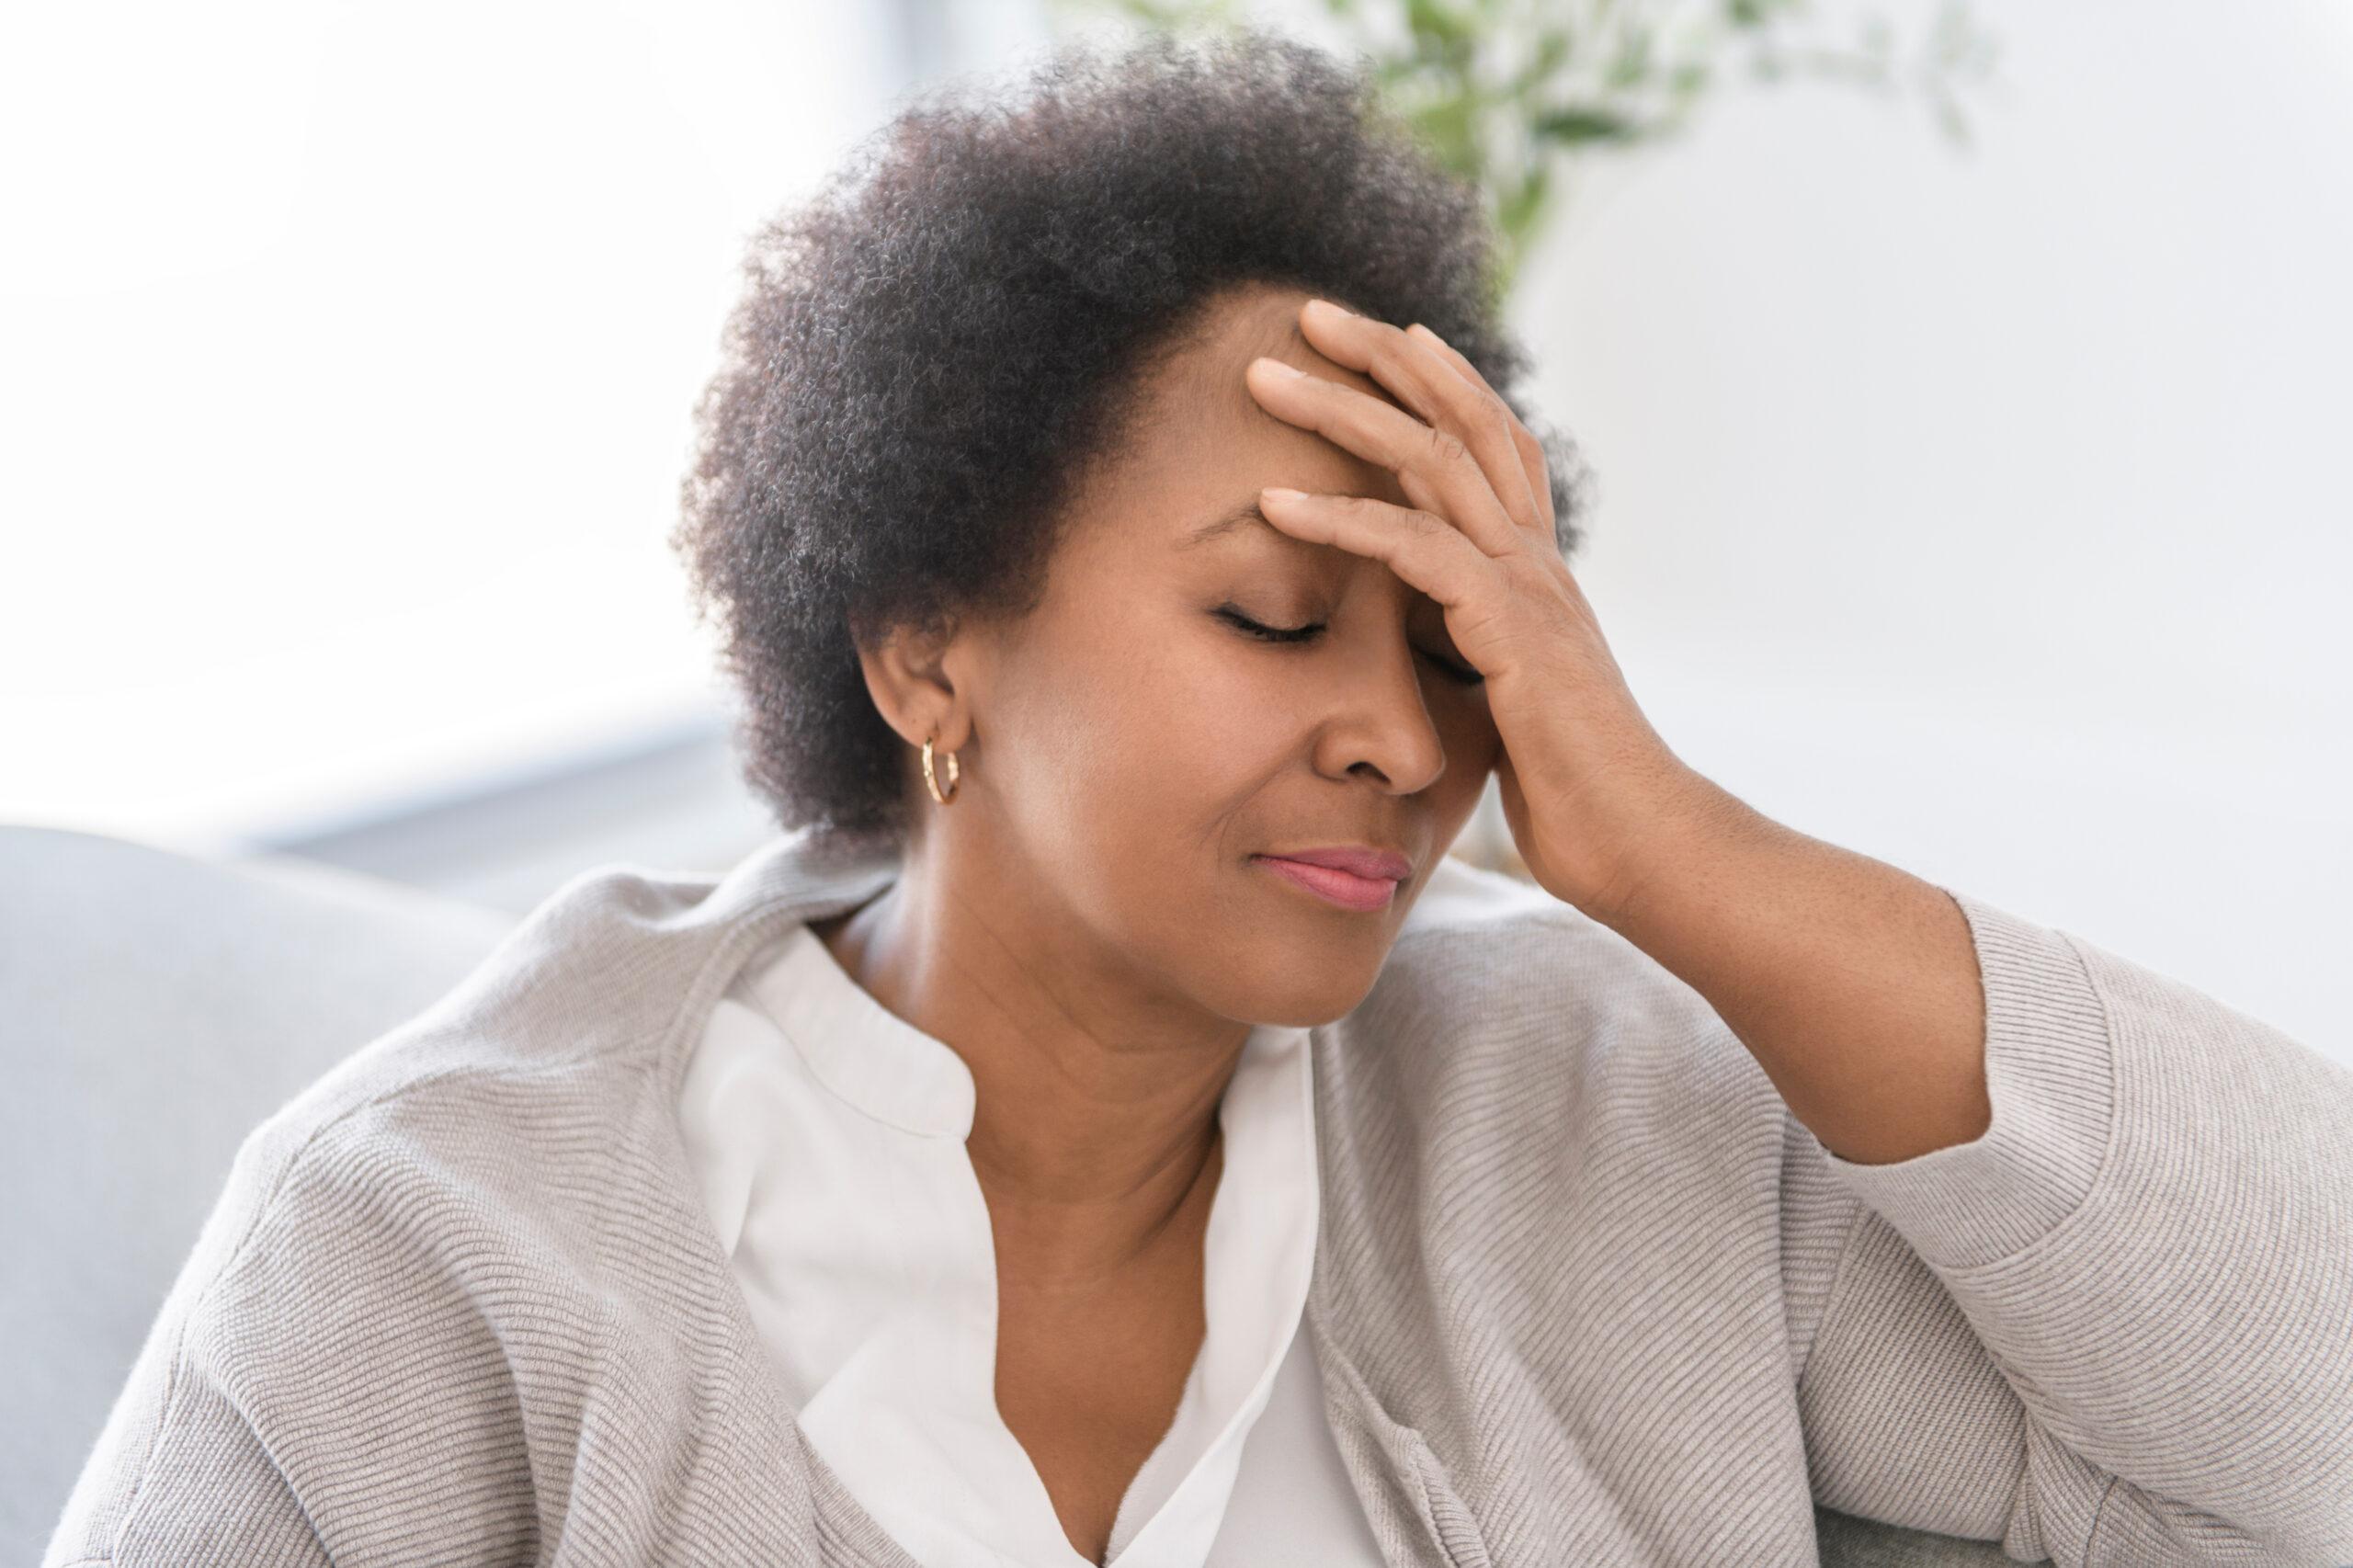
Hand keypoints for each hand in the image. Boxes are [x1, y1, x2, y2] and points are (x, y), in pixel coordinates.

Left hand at [1244, 297, 1715, 922]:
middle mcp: (1537, 563)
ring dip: (1341, 411)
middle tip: (1307, 310)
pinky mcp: (1509, 632)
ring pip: (1432, 462)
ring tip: (1263, 375)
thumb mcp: (1507, 710)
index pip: (1495, 446)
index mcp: (1538, 576)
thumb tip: (1423, 656)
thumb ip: (1471, 662)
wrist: (1645, 849)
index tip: (1382, 338)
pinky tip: (1273, 502)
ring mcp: (1528, 589)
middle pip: (1462, 421)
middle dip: (1383, 358)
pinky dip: (1340, 519)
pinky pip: (1414, 550)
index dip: (1443, 383)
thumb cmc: (1577, 799)